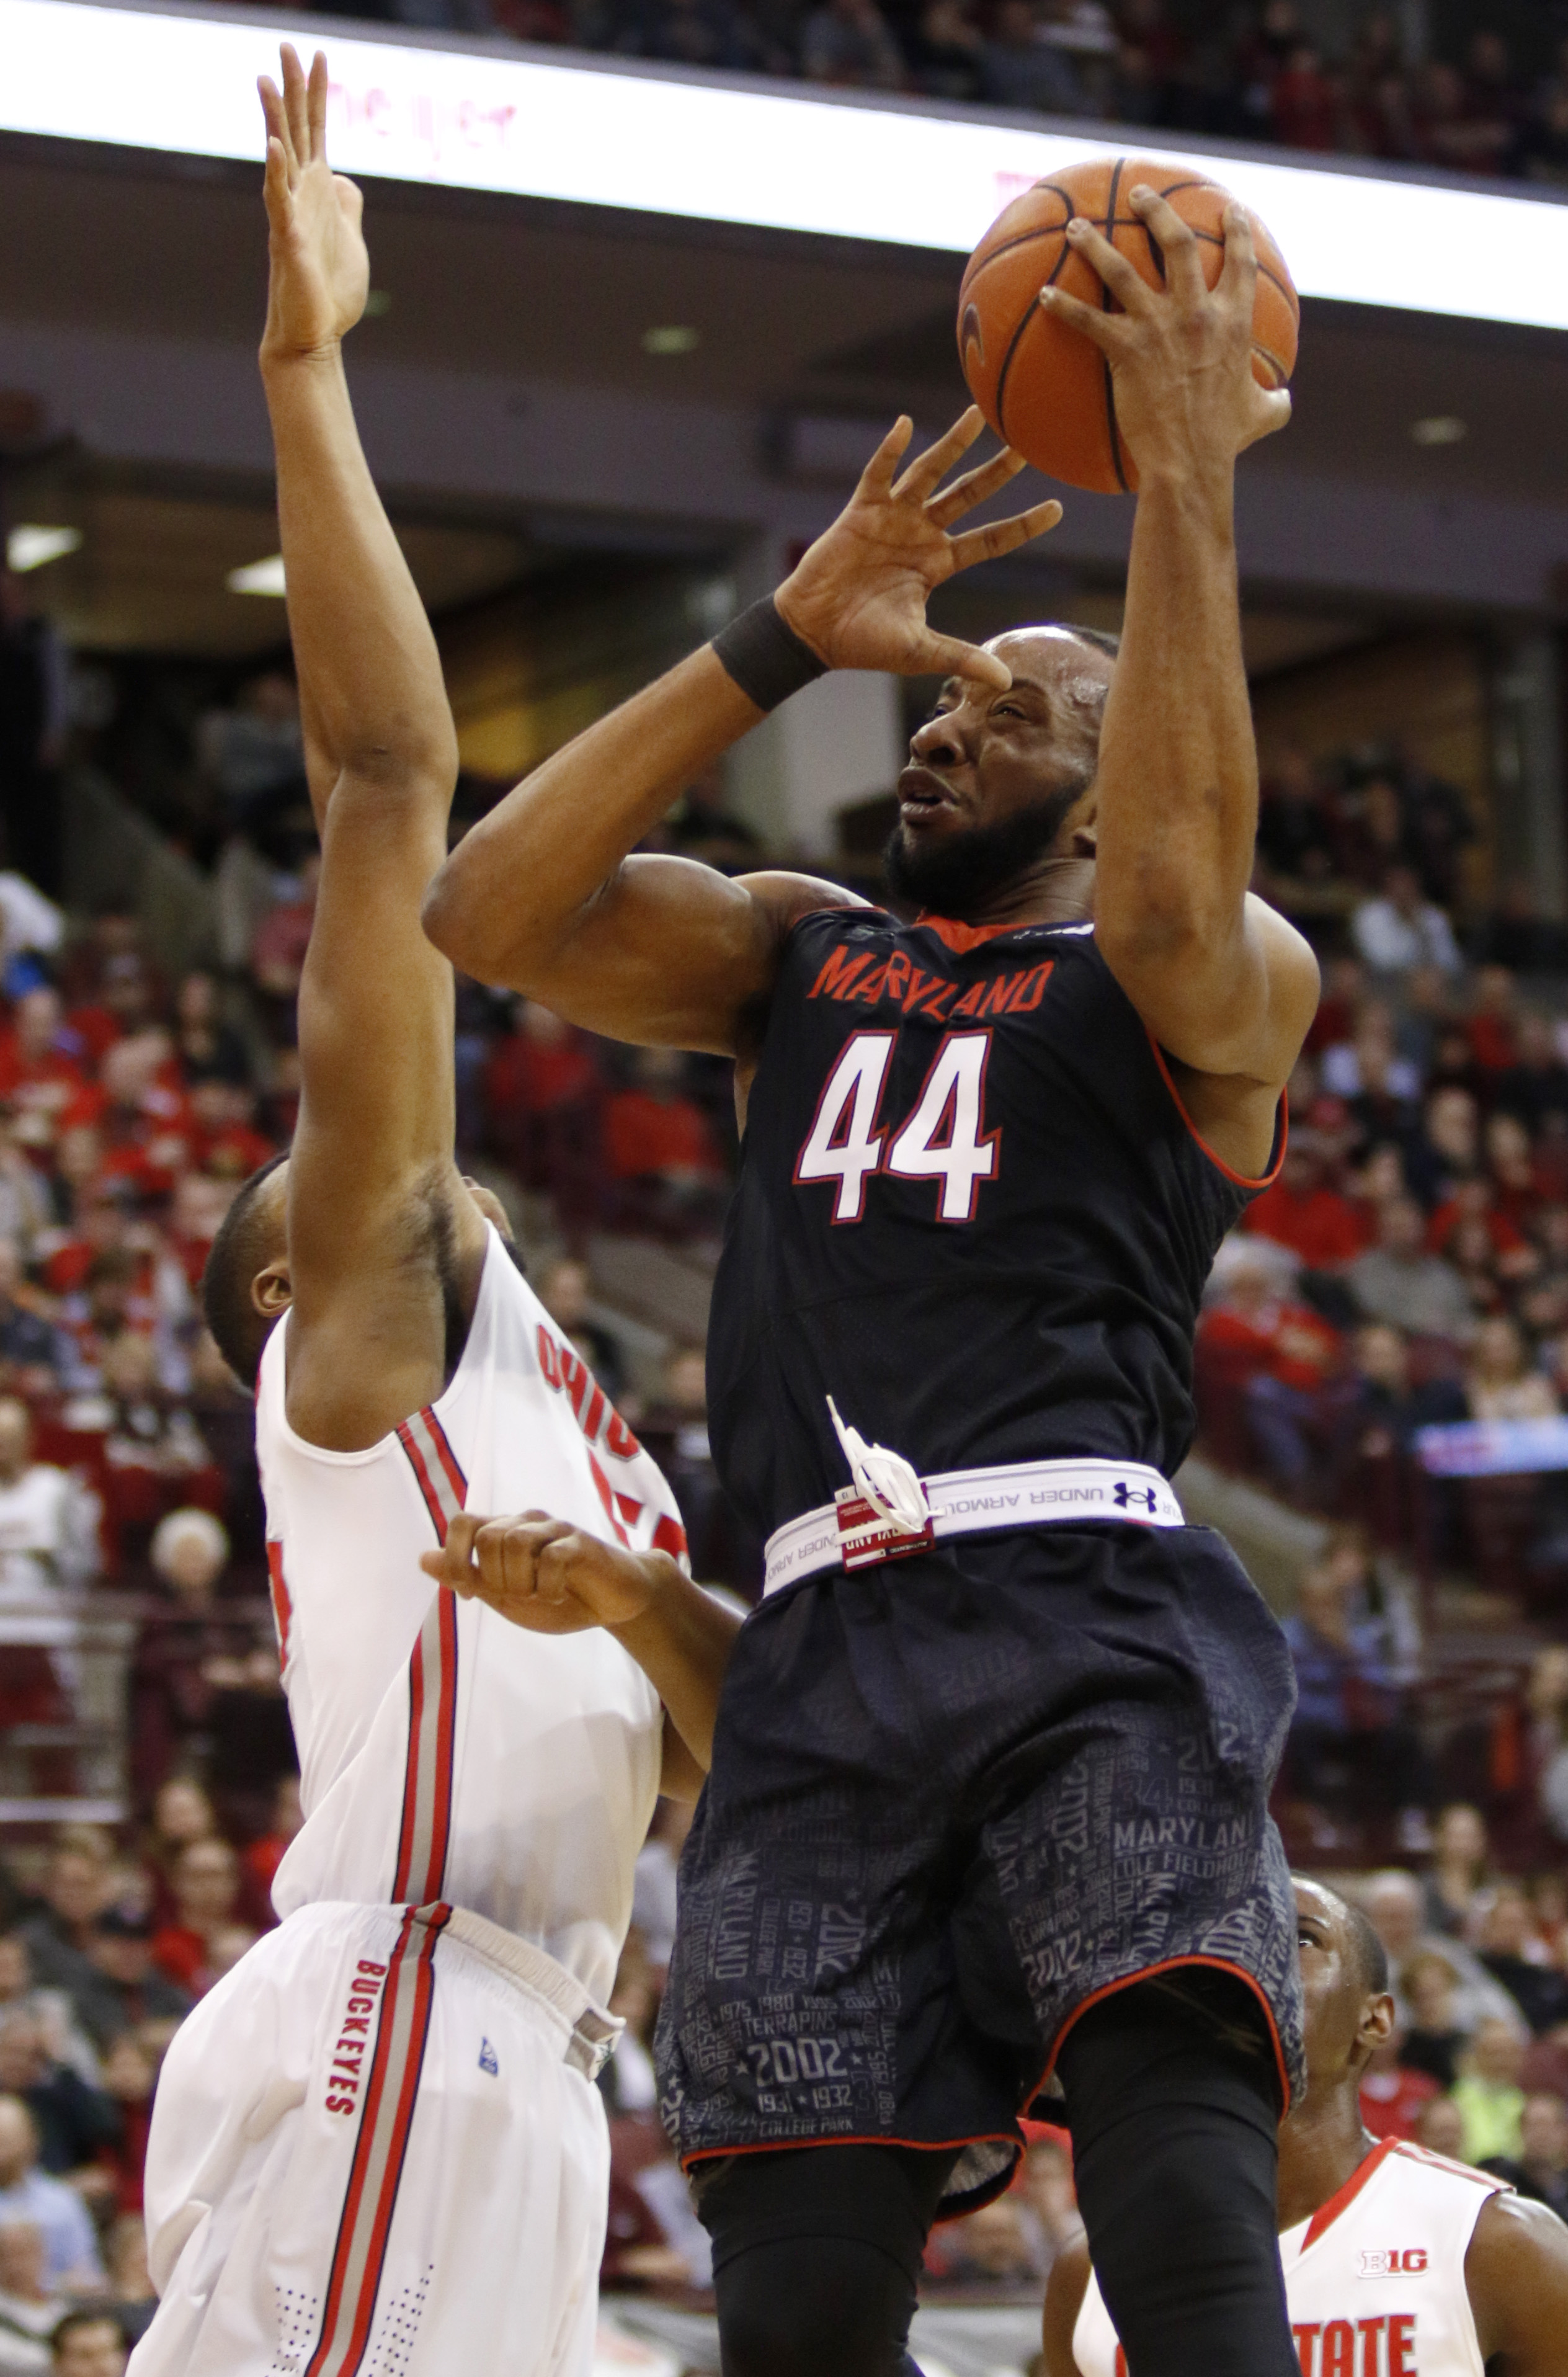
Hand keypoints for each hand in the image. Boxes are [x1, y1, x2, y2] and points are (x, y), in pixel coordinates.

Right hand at [258, 45, 368, 360]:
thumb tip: (346, 180)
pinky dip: (276, 172)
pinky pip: (279, 201)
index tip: (317, 55)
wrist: (313, 336)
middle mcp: (299, 195)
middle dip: (293, 88)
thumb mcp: (350, 240)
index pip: (315, 131)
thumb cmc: (328, 292)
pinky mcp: (288, 241)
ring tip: (267, 80)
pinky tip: (275, 146)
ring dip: (275, 118)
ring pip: (281, 157)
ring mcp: (290, 215)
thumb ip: (347, 207)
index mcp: (317, 192)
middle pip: (295, 131)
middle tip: (286, 45)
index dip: (317, 94)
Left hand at [419, 1509, 667, 1636]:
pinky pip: (551, 1557)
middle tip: (516, 1597)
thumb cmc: (558, 1596)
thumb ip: (467, 1576)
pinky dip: (547, 1586)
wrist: (614, 1602)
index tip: (472, 1593)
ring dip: (520, 1582)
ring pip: (514, 1541)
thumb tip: (423, 1559)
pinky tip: (557, 1596)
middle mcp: (526, 1521)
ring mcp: (555, 1529)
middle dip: (493, 1578)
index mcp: (504, 1531)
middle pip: (487, 1536)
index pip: (463, 1522)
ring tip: (537, 1596)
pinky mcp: (580, 1542)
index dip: (457, 1558)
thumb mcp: (504, 1595)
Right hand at [775, 408, 1061, 690]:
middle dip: (996, 472)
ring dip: (952, 445)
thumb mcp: (919, 651)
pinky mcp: (860, 512)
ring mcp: (892, 519)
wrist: (812, 633)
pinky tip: (906, 426)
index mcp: (938, 563)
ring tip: (976, 415)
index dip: (1023, 525)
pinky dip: (890, 451)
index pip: (990, 539)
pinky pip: (879, 475)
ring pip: (930, 473)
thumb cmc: (863, 642)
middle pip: (968, 495)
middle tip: (1026, 445)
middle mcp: (920, 534)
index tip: (1057, 508)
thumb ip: (961, 657)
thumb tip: (1005, 680)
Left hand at [1039, 187, 1290, 488]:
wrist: (1191, 460)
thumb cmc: (1225, 440)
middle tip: (1138, 193)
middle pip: (1176, 242)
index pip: (1240, 260)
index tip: (1228, 208)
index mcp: (1234, 321)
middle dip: (1156, 209)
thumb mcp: (1261, 415)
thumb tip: (1286, 398)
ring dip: (1096, 243)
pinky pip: (1087, 320)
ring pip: (1122, 269)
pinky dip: (1063, 305)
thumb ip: (1275, 399)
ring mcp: (1159, 327)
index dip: (1236, 229)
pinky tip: (1042, 295)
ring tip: (1076, 227)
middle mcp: (1196, 312)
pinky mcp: (1126, 349)